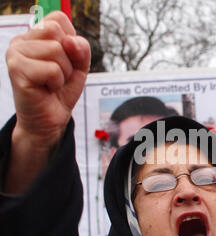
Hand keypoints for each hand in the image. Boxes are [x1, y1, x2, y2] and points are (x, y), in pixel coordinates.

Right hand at [6, 11, 90, 149]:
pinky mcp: (17, 70)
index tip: (66, 60)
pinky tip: (47, 89)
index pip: (58, 18)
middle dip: (68, 59)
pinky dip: (57, 82)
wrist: (50, 119)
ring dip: (63, 73)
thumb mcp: (79, 66)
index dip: (71, 42)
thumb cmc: (61, 91)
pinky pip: (52, 69)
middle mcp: (21, 40)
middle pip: (58, 33)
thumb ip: (81, 49)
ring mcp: (16, 53)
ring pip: (56, 51)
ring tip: (52, 83)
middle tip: (59, 75)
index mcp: (34, 35)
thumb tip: (70, 40)